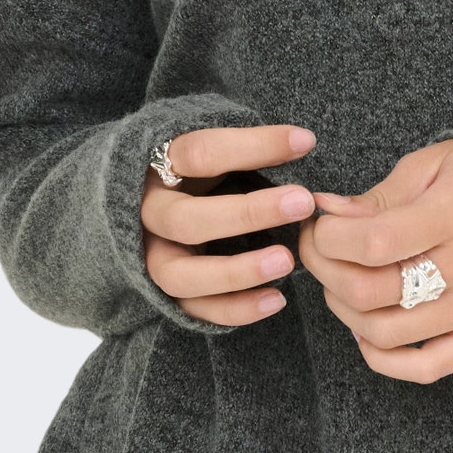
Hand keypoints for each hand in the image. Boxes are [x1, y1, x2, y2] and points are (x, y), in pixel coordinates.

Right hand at [140, 124, 317, 324]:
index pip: (199, 153)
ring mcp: (150, 257)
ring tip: (286, 260)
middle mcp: (147, 214)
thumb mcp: (215, 148)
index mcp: (158, 165)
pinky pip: (193, 310)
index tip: (304, 141)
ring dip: (235, 272)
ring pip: (180, 275)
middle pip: (185, 220)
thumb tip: (302, 141)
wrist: (153, 201)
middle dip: (247, 214)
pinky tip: (275, 300)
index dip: (252, 146)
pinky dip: (234, 309)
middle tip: (302, 202)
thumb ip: (250, 148)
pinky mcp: (162, 293)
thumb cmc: (195, 169)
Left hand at [298, 138, 452, 382]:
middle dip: (325, 271)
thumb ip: (378, 197)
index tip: (318, 225)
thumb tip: (326, 214)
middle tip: (317, 251)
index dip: (329, 238)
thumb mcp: (429, 165)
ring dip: (344, 310)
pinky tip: (365, 329)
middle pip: (372, 292)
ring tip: (339, 282)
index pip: (375, 242)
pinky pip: (424, 368)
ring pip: (386, 333)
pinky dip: (383, 358)